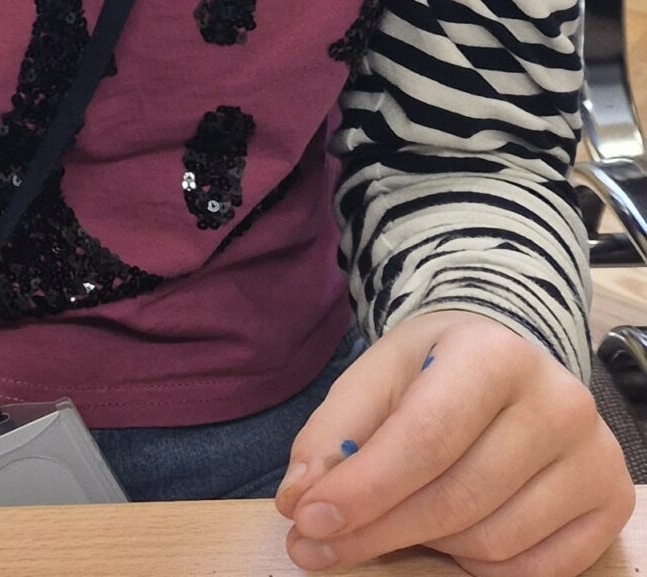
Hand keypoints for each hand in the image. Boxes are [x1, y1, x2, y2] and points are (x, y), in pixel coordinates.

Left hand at [275, 310, 633, 576]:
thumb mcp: (377, 375)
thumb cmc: (435, 367)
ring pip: (492, 542)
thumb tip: (299, 498)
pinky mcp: (610, 502)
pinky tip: (450, 535)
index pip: (424, 438)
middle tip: (316, 543)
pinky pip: (534, 570)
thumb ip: (334, 433)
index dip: (364, 489)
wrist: (509, 357)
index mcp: (494, 354)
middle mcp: (558, 403)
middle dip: (377, 529)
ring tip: (395, 520)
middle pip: (456, 498)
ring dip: (427, 545)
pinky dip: (477, 565)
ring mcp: (594, 457)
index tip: (307, 520)